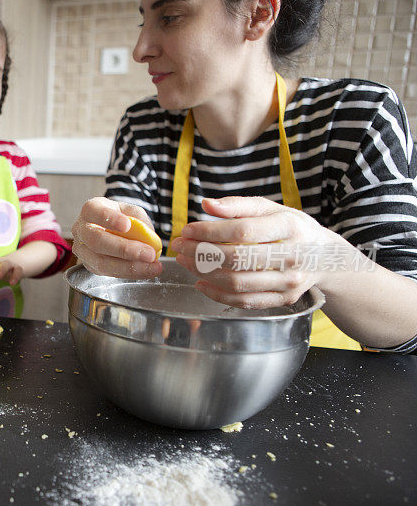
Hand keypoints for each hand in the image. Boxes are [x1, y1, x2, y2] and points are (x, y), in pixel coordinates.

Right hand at [70, 197, 161, 278]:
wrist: (113, 229)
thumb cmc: (121, 218)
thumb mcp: (132, 212)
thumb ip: (140, 221)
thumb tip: (149, 240)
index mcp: (90, 210)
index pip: (95, 213)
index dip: (110, 219)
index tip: (127, 225)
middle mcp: (81, 230)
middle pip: (96, 241)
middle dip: (124, 249)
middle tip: (149, 253)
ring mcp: (83, 251)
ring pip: (101, 262)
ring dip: (130, 267)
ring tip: (152, 266)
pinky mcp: (90, 266)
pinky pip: (109, 273)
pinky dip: (130, 273)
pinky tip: (146, 270)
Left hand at [169, 197, 349, 308]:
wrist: (324, 257)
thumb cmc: (290, 229)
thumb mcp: (270, 209)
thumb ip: (237, 206)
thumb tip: (206, 204)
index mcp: (290, 227)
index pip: (243, 231)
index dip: (210, 231)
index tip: (187, 230)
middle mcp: (293, 256)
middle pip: (237, 258)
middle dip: (200, 253)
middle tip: (180, 246)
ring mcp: (290, 282)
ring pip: (238, 282)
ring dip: (204, 273)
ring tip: (186, 262)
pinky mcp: (284, 300)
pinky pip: (244, 301)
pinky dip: (217, 294)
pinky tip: (201, 282)